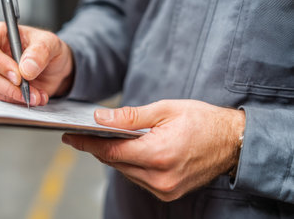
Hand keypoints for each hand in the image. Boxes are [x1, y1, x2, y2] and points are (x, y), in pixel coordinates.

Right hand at [0, 22, 73, 105]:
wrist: (57, 66)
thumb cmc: (49, 48)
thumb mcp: (51, 43)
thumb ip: (40, 52)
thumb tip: (25, 69)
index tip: (17, 75)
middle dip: (8, 85)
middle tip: (27, 90)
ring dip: (17, 95)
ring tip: (37, 95)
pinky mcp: (2, 87)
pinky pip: (5, 97)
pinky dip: (21, 100)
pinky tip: (37, 97)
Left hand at [62, 99, 245, 200]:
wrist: (232, 142)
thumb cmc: (202, 121)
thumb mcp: (165, 110)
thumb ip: (130, 116)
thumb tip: (100, 119)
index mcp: (158, 154)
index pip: (110, 152)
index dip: (87, 144)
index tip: (70, 137)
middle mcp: (160, 177)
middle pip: (115, 163)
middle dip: (99, 148)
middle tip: (86, 134)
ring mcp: (164, 188)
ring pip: (125, 172)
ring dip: (115, 156)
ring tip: (107, 139)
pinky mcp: (168, 192)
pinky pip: (137, 178)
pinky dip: (129, 164)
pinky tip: (129, 150)